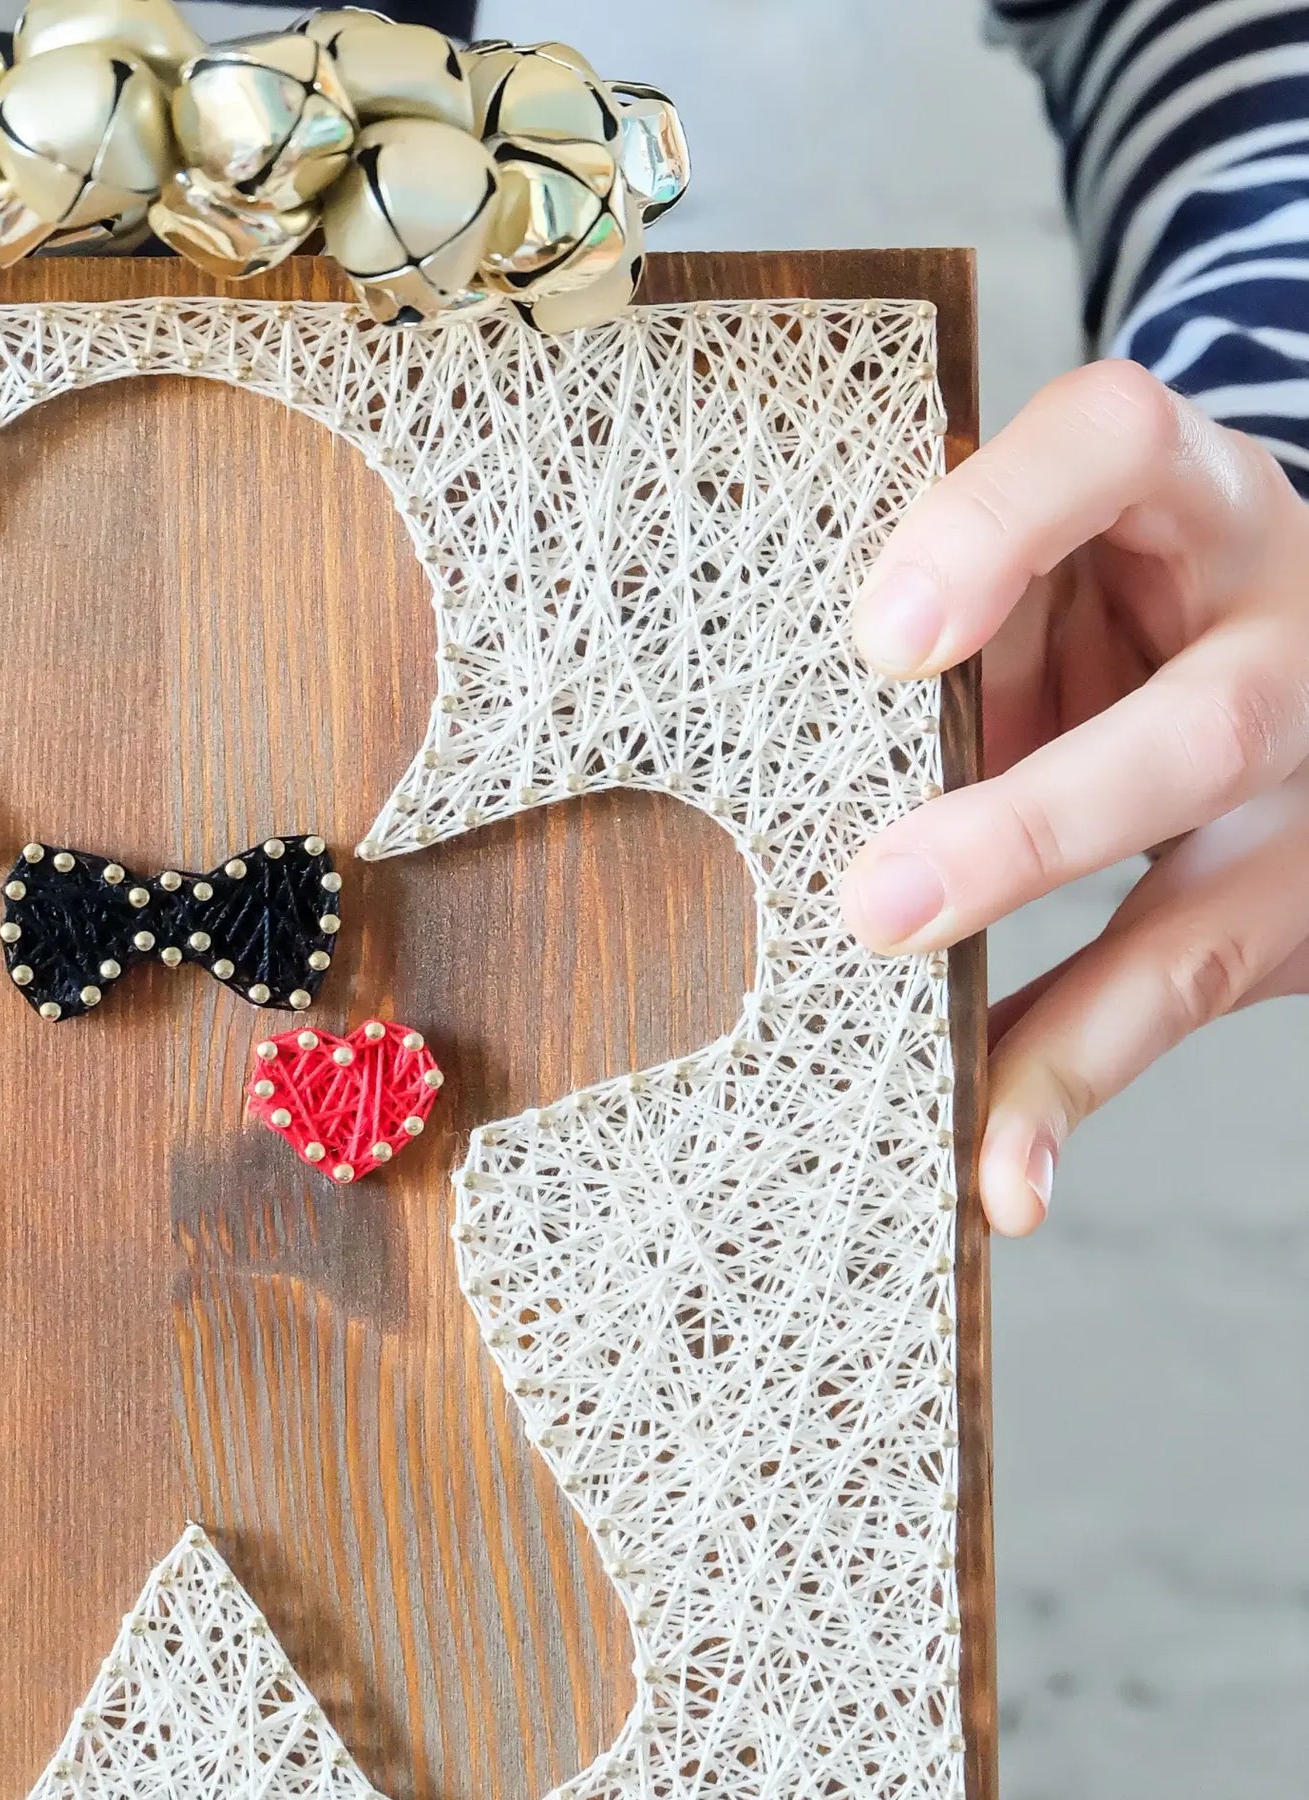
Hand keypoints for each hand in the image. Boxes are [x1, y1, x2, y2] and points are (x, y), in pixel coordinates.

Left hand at [839, 361, 1308, 1235]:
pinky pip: (1173, 1010)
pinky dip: (1068, 1088)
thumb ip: (961, 605)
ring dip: (1058, 1022)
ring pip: (1208, 909)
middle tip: (875, 906)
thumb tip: (731, 684)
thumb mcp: (1057, 564)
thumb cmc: (1114, 602)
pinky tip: (1002, 1172)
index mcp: (1194, 502)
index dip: (1005, 526)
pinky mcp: (1286, 907)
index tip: (881, 635)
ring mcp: (1304, 784)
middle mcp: (1280, 630)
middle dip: (1032, 829)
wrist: (1306, 653)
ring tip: (953, 1104)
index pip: (1121, 443)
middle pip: (1203, 728)